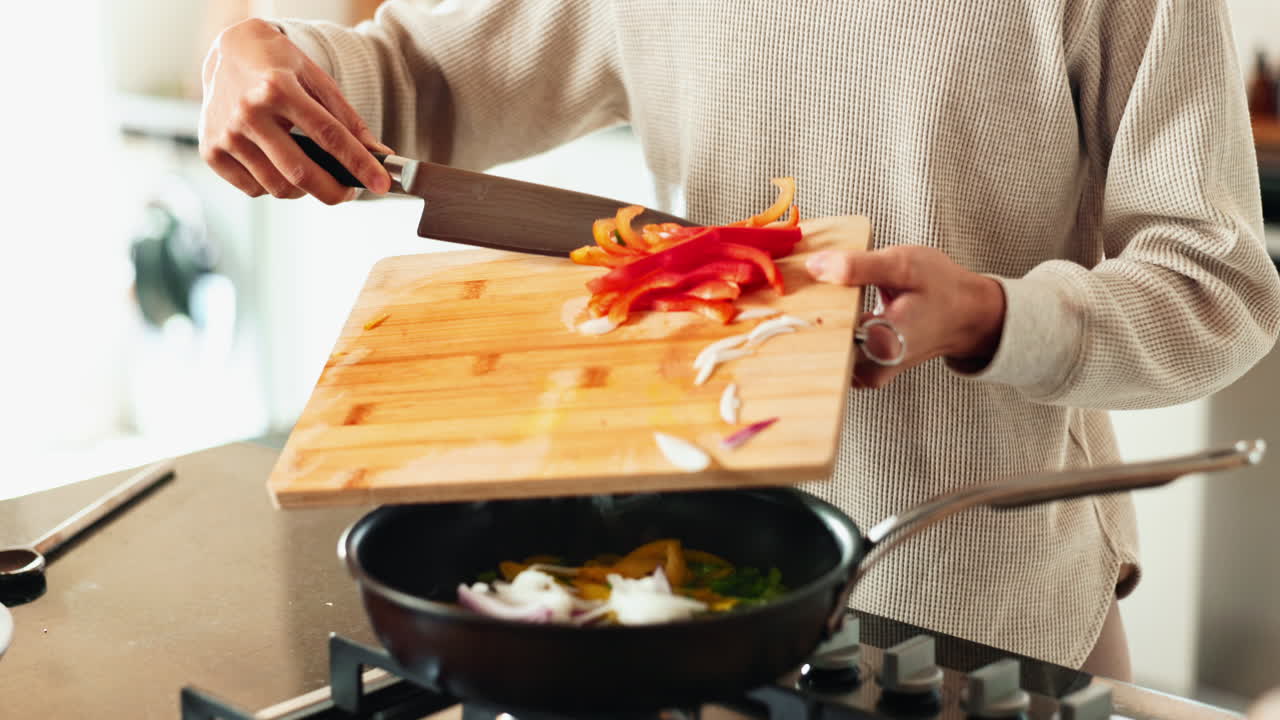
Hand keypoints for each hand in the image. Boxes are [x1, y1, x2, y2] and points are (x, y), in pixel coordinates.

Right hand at [198, 18, 391, 203]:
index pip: (329, 136)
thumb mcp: (317, 79)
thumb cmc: (278, 66)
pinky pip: (253, 189)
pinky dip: (273, 185)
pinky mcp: (211, 152)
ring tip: (309, 167)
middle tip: (350, 190)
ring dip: (304, 189)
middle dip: (335, 191)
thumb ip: (348, 119)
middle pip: (300, 173)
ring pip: (277, 187)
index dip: (359, 164)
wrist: (229, 51)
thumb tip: (378, 156)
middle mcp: (247, 113)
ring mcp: (225, 134)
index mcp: (277, 89)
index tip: (381, 184)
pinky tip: (276, 163)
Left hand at [805, 245, 1005, 388]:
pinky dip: (829, 332)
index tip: (795, 288)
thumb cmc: (941, 287)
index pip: (821, 331)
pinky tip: (835, 312)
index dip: (804, 307)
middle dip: (807, 315)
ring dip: (817, 324)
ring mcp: (867, 375)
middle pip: (818, 345)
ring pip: (824, 351)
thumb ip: (857, 266)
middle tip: (803, 290)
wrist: (966, 314)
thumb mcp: (903, 264)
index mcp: (881, 343)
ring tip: (822, 297)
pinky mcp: (865, 374)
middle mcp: (872, 368)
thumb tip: (814, 267)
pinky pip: (835, 354)